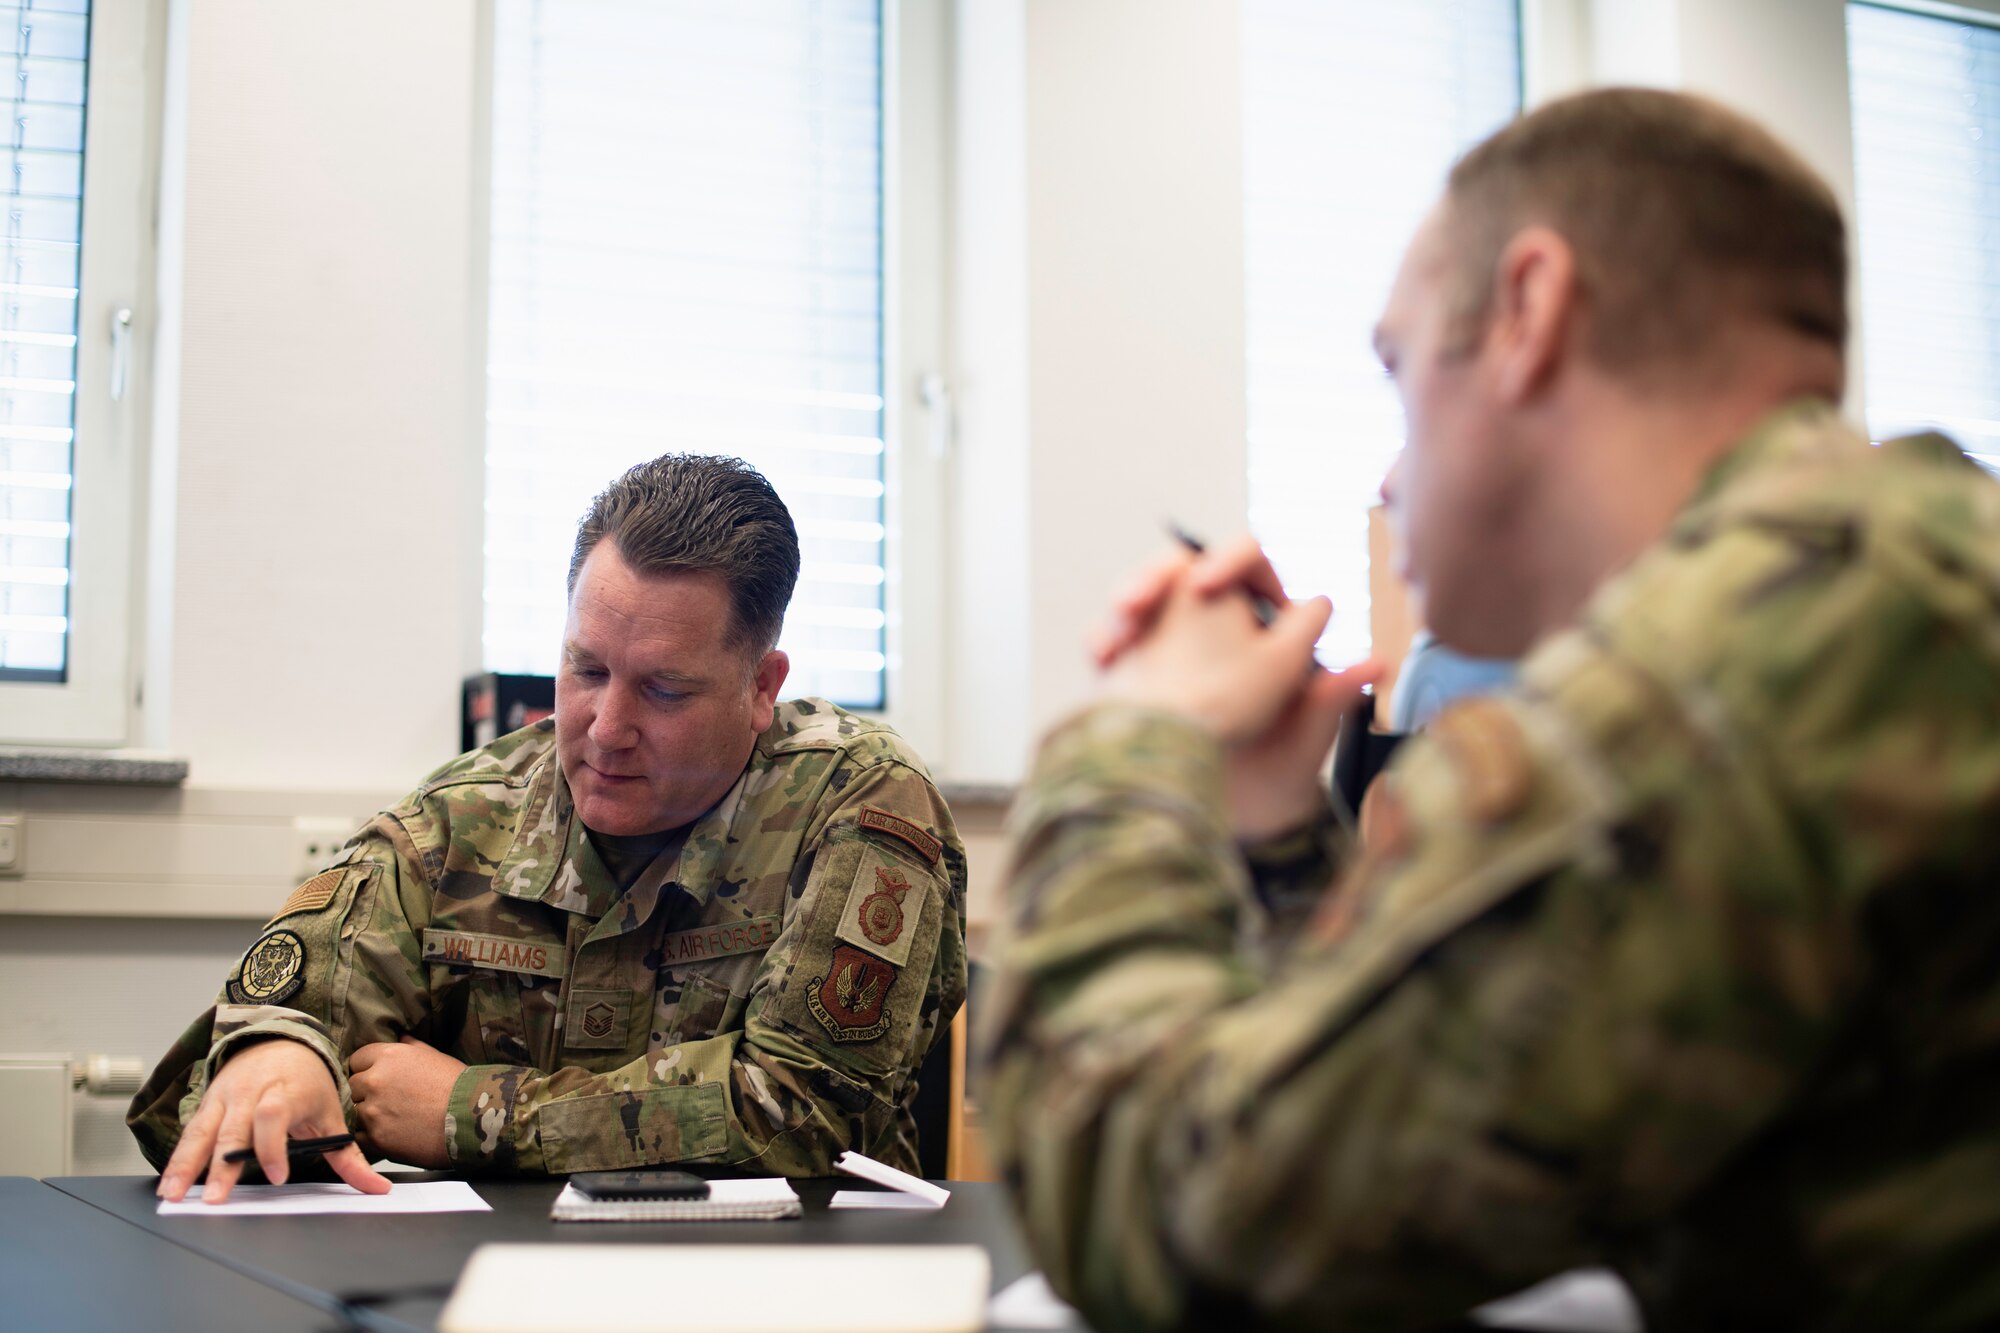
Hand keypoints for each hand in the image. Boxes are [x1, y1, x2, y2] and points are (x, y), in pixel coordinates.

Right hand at [157, 1037, 388, 1203]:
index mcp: (285, 1092)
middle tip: (215, 1200)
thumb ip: (350, 1157)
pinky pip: (190, 1133)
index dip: (272, 1146)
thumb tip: (378, 1189)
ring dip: (186, 1165)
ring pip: (202, 1132)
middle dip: (222, 1166)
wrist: (278, 1042)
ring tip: (174, 1196)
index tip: (276, 1176)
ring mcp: (224, 1098)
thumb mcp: (331, 1115)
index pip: (274, 1116)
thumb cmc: (307, 1084)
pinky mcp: (206, 1105)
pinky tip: (167, 1185)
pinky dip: (177, 1159)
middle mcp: (250, 1093)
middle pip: (233, 1130)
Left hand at [348, 1035, 464, 1167]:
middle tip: (385, 1100)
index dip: (367, 1068)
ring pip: (353, 1111)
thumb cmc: (458, 1085)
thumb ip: (411, 1046)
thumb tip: (400, 1037)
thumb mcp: (435, 1056)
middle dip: (365, 1091)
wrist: (472, 1119)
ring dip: (366, 1114)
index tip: (377, 1077)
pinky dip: (368, 1136)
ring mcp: (373, 1111)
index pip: (357, 1059)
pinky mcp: (375, 1138)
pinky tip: (388, 1134)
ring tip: (389, 1118)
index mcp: (388, 1056)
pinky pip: (358, 1135)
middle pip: (352, 1085)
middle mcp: (375, 1080)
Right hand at [1095, 537, 1378, 834]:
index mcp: (1269, 623)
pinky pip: (1117, 640)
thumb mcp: (1308, 734)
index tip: (1204, 584)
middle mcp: (1222, 626)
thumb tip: (1376, 664)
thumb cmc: (1284, 767)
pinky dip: (1103, 641)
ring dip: (1125, 603)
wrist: (1235, 815)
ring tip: (1115, 633)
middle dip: (1153, 575)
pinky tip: (1101, 658)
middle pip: (1183, 571)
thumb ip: (1332, 698)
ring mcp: (1177, 645)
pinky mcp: (1142, 671)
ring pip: (1144, 599)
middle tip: (1132, 601)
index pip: (1251, 562)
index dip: (1228, 561)